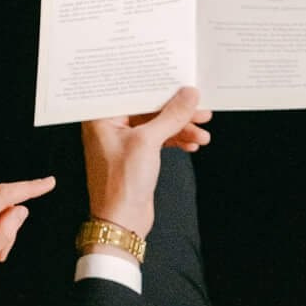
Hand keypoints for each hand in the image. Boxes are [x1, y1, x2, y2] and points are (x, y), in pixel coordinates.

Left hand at [82, 87, 211, 239]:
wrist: (121, 223)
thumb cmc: (120, 183)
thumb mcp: (148, 142)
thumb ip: (171, 116)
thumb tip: (189, 95)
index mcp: (103, 116)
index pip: (134, 90)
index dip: (160, 86)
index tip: (182, 82)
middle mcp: (111, 125)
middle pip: (150, 108)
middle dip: (177, 110)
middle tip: (200, 109)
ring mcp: (125, 141)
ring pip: (158, 125)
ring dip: (181, 127)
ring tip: (202, 132)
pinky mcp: (137, 156)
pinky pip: (160, 140)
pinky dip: (176, 140)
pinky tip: (192, 144)